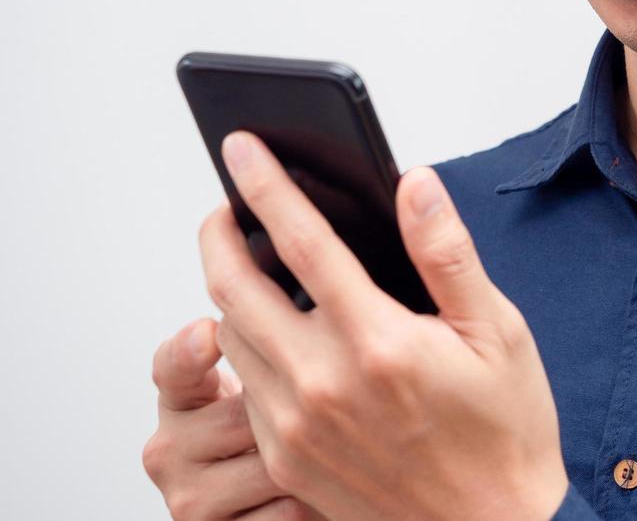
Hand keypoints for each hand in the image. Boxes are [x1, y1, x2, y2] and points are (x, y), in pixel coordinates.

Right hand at [142, 317, 326, 519]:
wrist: (299, 496)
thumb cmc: (291, 421)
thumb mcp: (272, 373)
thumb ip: (264, 334)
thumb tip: (280, 276)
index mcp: (182, 394)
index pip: (173, 365)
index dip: (189, 349)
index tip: (208, 333)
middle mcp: (169, 447)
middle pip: (241, 414)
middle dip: (294, 409)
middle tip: (319, 408)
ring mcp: (188, 498)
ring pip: (271, 462)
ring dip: (315, 455)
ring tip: (330, 448)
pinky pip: (285, 510)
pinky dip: (314, 500)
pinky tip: (322, 490)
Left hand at [198, 130, 569, 520]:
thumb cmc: (505, 431)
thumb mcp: (498, 332)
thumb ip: (447, 253)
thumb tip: (415, 185)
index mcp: (378, 343)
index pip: (302, 243)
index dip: (266, 187)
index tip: (242, 148)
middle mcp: (324, 385)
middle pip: (235, 288)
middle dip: (219, 236)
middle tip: (223, 209)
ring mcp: (298, 427)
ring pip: (231, 338)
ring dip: (229, 292)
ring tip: (250, 266)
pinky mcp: (288, 460)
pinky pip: (245, 388)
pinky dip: (247, 347)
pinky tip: (275, 335)